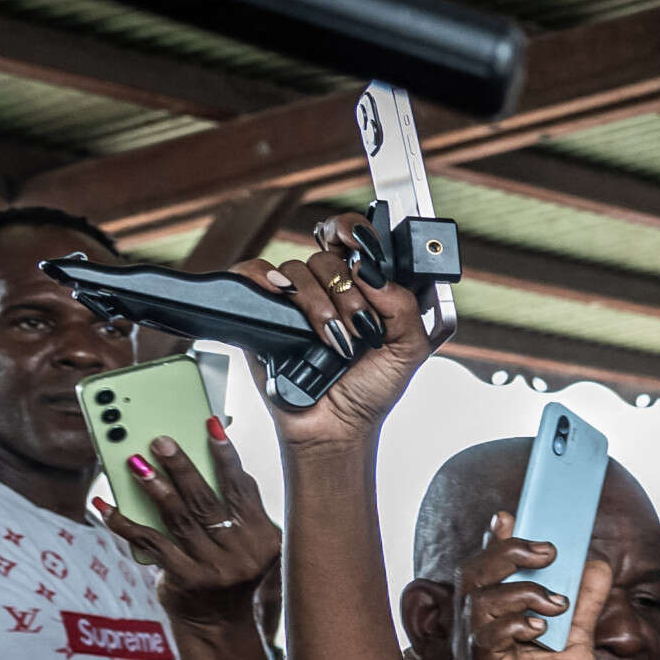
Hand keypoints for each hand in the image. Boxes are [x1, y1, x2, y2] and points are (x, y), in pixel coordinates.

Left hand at [94, 428, 278, 619]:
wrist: (219, 623)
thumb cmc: (229, 571)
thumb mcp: (244, 541)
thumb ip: (232, 509)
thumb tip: (201, 465)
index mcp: (264, 537)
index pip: (242, 488)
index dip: (226, 456)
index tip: (211, 426)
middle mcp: (243, 552)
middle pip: (207, 500)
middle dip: (182, 466)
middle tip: (160, 441)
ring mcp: (214, 567)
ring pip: (179, 518)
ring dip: (154, 488)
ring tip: (136, 464)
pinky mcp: (185, 579)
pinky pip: (151, 543)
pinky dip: (125, 523)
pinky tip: (107, 507)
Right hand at [229, 223, 433, 451]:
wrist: (335, 427)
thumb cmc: (370, 390)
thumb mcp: (408, 350)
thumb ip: (404, 308)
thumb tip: (373, 274)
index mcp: (362, 290)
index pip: (353, 241)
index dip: (354, 232)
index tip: (360, 245)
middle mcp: (326, 290)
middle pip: (326, 258)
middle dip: (345, 293)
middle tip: (358, 327)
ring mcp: (293, 302)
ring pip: (295, 270)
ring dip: (317, 303)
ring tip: (332, 340)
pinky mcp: (262, 314)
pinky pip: (251, 275)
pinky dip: (261, 279)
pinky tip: (280, 298)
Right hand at [459, 514, 599, 659]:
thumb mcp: (579, 636)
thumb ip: (586, 600)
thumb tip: (598, 561)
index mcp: (493, 614)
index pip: (485, 566)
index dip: (494, 538)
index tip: (511, 513)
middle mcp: (475, 628)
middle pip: (474, 573)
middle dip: (509, 551)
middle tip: (551, 551)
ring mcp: (476, 651)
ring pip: (478, 601)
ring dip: (522, 591)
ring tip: (558, 603)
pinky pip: (488, 640)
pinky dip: (515, 625)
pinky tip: (542, 629)